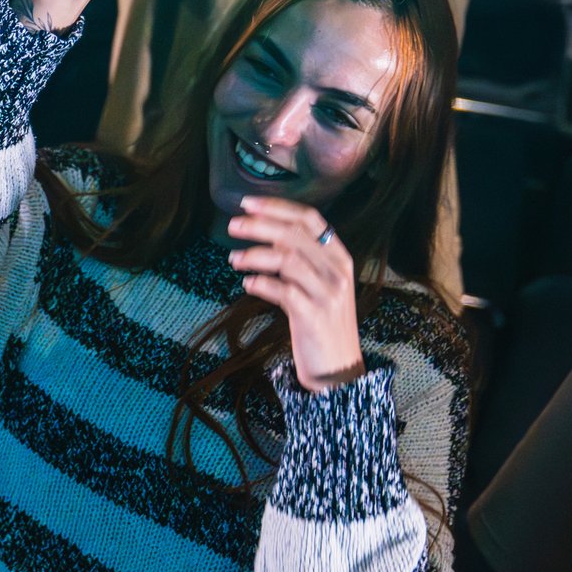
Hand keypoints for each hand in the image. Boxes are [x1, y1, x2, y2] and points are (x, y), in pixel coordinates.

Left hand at [227, 197, 365, 392]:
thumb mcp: (318, 284)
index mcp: (340, 257)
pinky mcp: (314, 316)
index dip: (278, 207)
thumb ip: (300, 258)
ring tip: (233, 259)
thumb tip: (266, 233)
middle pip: (295, 235)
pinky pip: (283, 292)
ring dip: (255, 255)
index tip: (248, 203)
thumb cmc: (321, 322)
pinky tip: (247, 283)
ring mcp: (328, 294)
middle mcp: (338, 271)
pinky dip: (261, 283)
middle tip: (232, 224)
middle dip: (259, 226)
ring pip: (288, 260)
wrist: (338, 369)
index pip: (311, 219)